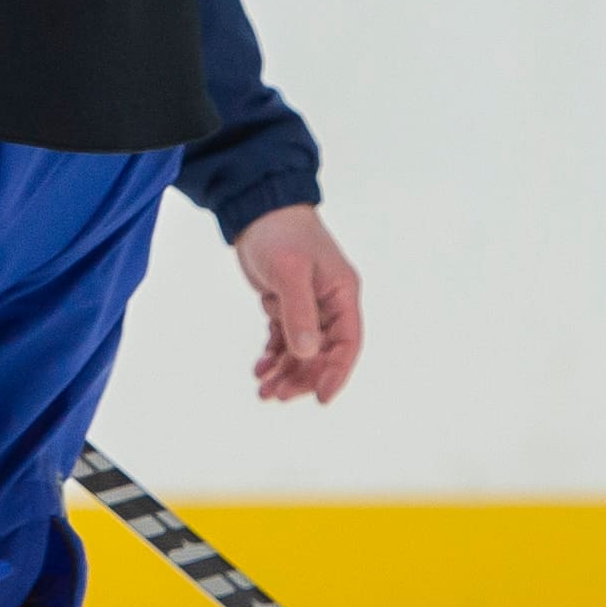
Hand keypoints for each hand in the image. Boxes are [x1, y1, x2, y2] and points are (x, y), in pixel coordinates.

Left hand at [233, 204, 361, 405]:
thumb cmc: (280, 233)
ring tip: (264, 390)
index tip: (321, 398)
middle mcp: (330, 303)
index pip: (348, 343)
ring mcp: (309, 306)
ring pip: (302, 351)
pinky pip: (285, 339)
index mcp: (342, 294)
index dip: (337, 373)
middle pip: (323, 353)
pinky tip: (260, 369)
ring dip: (286, 371)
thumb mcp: (290, 271)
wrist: (257, 208)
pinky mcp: (287, 304)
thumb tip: (307, 353)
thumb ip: (299, 313)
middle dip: (302, 377)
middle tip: (276, 395)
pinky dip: (274, 355)